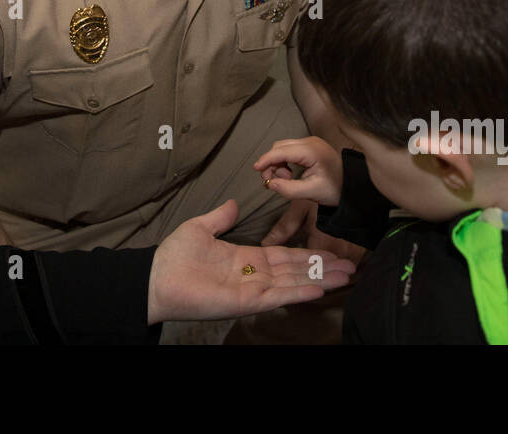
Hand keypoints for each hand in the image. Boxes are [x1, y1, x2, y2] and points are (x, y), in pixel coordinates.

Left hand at [146, 200, 355, 323]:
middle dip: (322, 268)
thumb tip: (233, 204)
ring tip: (345, 275)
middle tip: (351, 265)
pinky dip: (298, 293)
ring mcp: (252, 290)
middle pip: (296, 271)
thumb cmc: (174, 256)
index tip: (329, 250)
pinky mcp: (246, 302)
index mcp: (245, 259)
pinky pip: (277, 297)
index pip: (284, 256)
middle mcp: (253, 276)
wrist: (156, 277)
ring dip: (319, 279)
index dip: (307, 254)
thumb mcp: (200, 228)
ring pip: (293, 283)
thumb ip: (220, 218)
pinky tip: (318, 289)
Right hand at [255, 136, 342, 206]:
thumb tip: (270, 184)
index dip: (266, 159)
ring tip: (286, 179)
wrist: (351, 186)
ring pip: (283, 147)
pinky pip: (289, 149)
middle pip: (280, 147)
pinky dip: (284, 161)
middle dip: (271, 163)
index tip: (255, 169)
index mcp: (312, 151)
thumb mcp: (312, 192)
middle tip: (272, 182)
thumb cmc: (335, 189)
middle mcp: (310, 142)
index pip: (282, 151)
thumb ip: (289, 189)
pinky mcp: (310, 146)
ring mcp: (310, 142)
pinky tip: (290, 174)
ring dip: (277, 163)